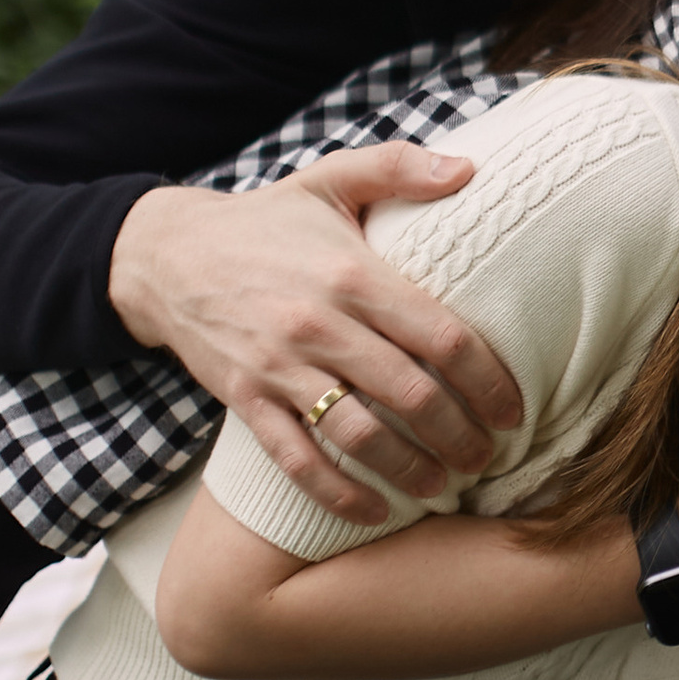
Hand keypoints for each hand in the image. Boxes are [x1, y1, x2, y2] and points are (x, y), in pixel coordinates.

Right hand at [107, 149, 524, 524]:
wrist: (164, 255)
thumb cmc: (263, 221)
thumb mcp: (329, 179)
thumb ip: (398, 168)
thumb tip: (469, 169)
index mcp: (352, 272)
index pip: (443, 337)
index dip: (489, 381)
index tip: (514, 408)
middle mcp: (319, 324)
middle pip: (412, 395)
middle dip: (462, 435)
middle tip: (488, 456)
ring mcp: (279, 367)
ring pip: (360, 436)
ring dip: (411, 470)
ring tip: (443, 485)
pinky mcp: (246, 399)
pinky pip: (297, 459)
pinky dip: (338, 494)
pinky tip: (374, 511)